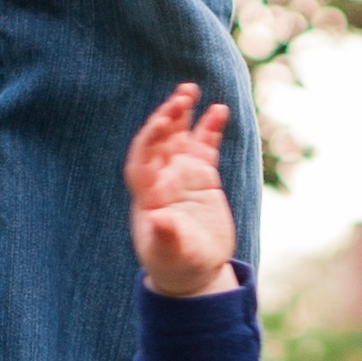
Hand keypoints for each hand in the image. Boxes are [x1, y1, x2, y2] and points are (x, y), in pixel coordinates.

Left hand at [126, 84, 238, 297]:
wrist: (194, 271)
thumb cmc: (176, 266)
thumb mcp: (172, 255)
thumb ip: (166, 236)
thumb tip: (158, 218)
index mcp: (148, 195)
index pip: (142, 159)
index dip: (149, 140)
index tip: (161, 123)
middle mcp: (161, 179)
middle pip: (159, 141)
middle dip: (166, 118)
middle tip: (181, 97)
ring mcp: (181, 175)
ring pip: (178, 137)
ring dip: (182, 114)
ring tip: (190, 89)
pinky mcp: (202, 176)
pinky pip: (204, 146)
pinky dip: (210, 128)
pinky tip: (219, 109)